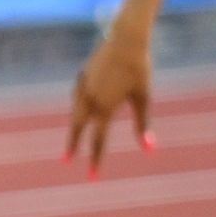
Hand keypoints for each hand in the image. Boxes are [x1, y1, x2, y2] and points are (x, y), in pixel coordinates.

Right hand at [65, 17, 157, 172]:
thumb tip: (149, 149)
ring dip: (75, 126)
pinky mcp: (82, 75)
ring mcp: (83, 86)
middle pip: (77, 128)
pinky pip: (76, 97)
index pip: (98, 141)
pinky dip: (76, 108)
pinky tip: (79, 108)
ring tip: (74, 138)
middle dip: (72, 146)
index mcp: (105, 107)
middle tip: (66, 161)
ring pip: (75, 112)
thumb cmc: (139, 69)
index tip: (92, 177)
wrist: (126, 39)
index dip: (95, 160)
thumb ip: (142, 124)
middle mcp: (89, 99)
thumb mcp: (143, 98)